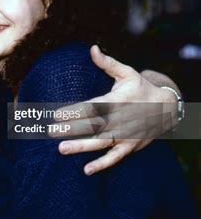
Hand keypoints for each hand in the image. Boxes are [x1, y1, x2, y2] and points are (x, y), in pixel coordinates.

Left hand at [51, 45, 177, 174]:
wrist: (168, 107)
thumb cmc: (141, 88)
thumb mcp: (127, 72)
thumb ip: (107, 63)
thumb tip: (92, 48)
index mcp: (115, 101)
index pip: (91, 107)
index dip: (73, 111)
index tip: (55, 114)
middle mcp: (119, 119)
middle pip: (91, 126)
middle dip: (70, 129)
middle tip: (51, 132)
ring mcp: (125, 134)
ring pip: (100, 142)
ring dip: (81, 147)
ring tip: (62, 150)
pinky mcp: (130, 146)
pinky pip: (115, 157)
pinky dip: (102, 164)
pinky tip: (87, 170)